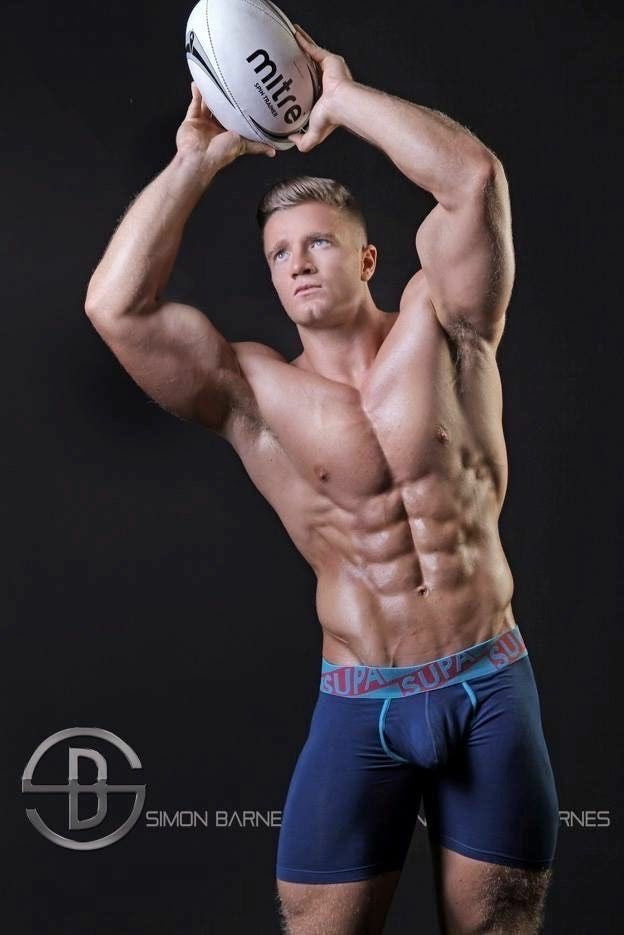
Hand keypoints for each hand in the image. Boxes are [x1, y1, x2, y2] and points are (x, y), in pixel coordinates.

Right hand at [176, 83, 276, 167]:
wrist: (199, 158)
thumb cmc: (221, 153)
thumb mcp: (244, 146)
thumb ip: (257, 146)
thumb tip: (274, 151)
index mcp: (228, 134)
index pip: (234, 118)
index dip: (238, 107)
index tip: (243, 95)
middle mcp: (216, 129)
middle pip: (220, 109)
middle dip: (224, 98)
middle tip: (229, 83)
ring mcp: (203, 124)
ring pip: (207, 105)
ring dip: (210, 94)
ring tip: (214, 79)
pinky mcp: (192, 121)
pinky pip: (194, 104)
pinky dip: (196, 94)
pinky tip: (198, 83)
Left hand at [287, 24, 352, 152]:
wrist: (342, 105)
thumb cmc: (331, 118)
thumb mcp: (314, 134)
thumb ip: (304, 142)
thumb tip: (292, 141)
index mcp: (321, 97)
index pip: (307, 87)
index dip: (298, 83)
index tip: (287, 80)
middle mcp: (324, 81)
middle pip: (308, 67)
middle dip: (298, 60)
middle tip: (286, 54)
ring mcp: (327, 70)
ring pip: (310, 55)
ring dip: (301, 45)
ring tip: (289, 37)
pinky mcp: (329, 60)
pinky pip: (312, 47)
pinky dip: (303, 40)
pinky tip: (294, 33)